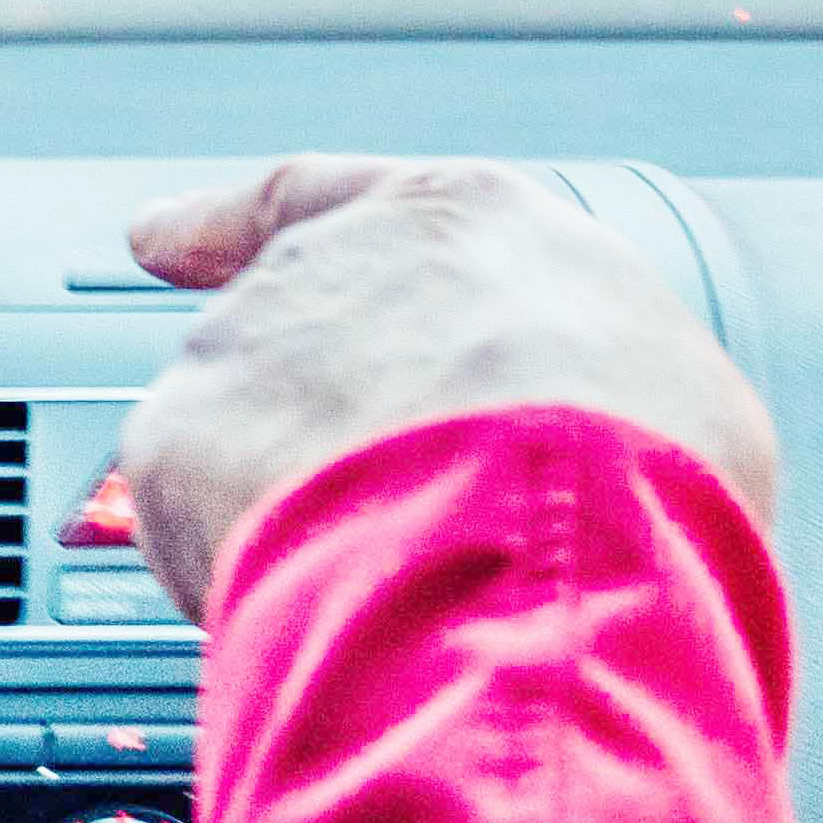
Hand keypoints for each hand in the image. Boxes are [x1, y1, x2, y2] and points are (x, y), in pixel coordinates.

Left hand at [115, 156, 775, 619]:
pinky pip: (183, 525)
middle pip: (284, 343)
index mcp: (462, 224)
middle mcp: (332, 262)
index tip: (158, 238)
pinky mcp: (176, 440)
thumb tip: (582, 464)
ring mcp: (244, 345)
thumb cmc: (637, 471)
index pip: (328, 200)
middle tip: (356, 523)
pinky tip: (299, 622)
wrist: (546, 546)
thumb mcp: (665, 396)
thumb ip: (577, 394)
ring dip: (269, 516)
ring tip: (370, 597)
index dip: (235, 225)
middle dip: (300, 431)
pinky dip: (225, 578)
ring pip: (232, 441)